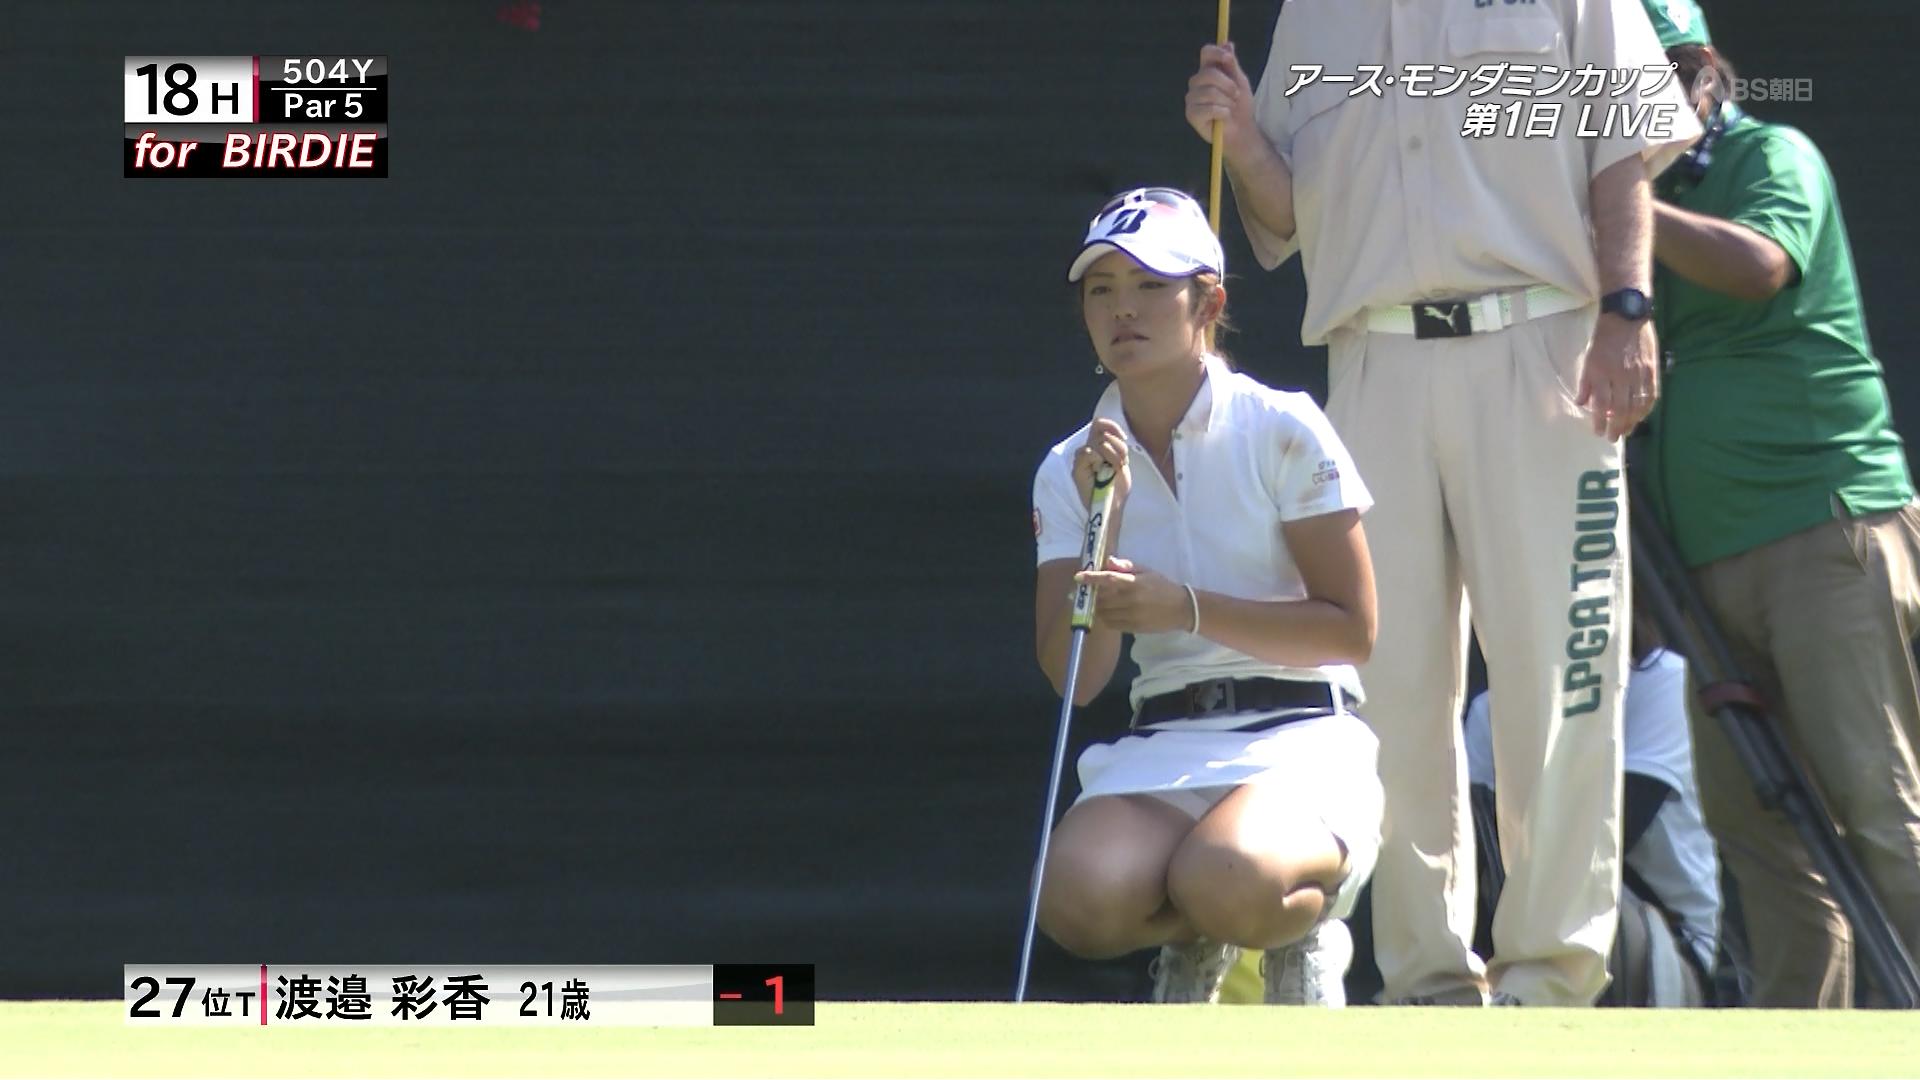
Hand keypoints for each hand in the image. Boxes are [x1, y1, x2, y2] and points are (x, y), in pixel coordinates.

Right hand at [1072, 419, 1132, 514]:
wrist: (1113, 506)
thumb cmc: (1117, 487)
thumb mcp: (1122, 462)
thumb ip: (1118, 447)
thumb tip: (1118, 435)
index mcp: (1100, 447)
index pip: (1100, 424)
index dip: (1112, 426)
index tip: (1124, 438)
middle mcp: (1090, 450)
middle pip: (1102, 432)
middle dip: (1118, 447)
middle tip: (1121, 463)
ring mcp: (1082, 459)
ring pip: (1098, 442)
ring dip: (1112, 456)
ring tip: (1113, 470)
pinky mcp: (1077, 468)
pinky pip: (1088, 452)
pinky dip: (1098, 460)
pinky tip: (1101, 472)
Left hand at [1075, 557, 1192, 634]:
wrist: (1182, 609)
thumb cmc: (1163, 587)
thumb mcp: (1147, 572)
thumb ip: (1126, 566)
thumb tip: (1108, 561)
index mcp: (1134, 583)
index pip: (1108, 579)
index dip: (1091, 578)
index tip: (1078, 577)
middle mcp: (1131, 600)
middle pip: (1102, 598)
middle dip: (1093, 594)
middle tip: (1090, 591)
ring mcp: (1131, 616)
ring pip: (1104, 612)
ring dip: (1098, 607)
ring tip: (1100, 601)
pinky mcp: (1132, 628)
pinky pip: (1111, 624)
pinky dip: (1105, 618)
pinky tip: (1110, 612)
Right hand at [1185, 43, 1259, 159]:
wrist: (1241, 129)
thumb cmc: (1240, 105)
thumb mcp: (1240, 82)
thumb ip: (1232, 65)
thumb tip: (1228, 44)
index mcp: (1208, 71)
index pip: (1206, 52)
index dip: (1216, 52)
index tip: (1229, 59)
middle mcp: (1197, 82)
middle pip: (1208, 73)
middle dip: (1227, 85)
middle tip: (1236, 95)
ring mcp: (1192, 99)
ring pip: (1209, 92)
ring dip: (1226, 102)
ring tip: (1230, 108)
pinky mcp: (1191, 114)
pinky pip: (1208, 108)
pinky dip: (1222, 113)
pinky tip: (1224, 117)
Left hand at [1575, 314, 1658, 440]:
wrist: (1626, 316)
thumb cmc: (1604, 339)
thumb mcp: (1588, 359)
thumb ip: (1586, 383)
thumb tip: (1582, 403)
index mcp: (1601, 372)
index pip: (1601, 404)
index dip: (1599, 421)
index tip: (1597, 431)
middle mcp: (1620, 375)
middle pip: (1620, 409)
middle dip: (1616, 427)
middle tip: (1613, 437)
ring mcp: (1639, 373)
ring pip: (1637, 405)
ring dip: (1632, 422)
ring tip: (1627, 431)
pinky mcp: (1652, 370)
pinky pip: (1651, 395)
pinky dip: (1646, 409)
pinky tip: (1641, 416)